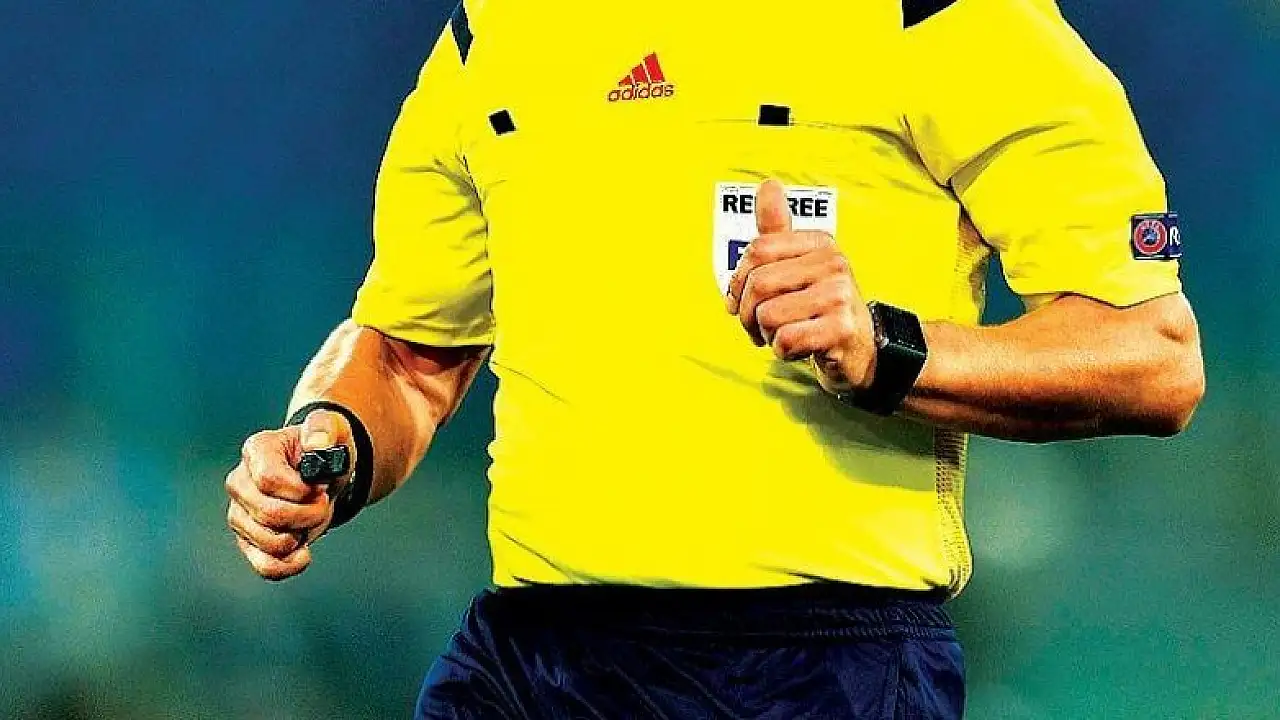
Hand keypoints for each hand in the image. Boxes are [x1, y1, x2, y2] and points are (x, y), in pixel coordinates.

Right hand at [224, 409, 352, 580]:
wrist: (322, 475)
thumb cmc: (324, 450)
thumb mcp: (332, 429)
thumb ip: (324, 429)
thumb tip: (317, 443)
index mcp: (257, 451)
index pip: (269, 479)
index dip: (300, 490)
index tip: (319, 486)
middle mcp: (240, 483)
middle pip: (270, 513)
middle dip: (308, 514)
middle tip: (323, 503)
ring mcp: (240, 514)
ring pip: (269, 542)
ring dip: (302, 536)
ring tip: (311, 518)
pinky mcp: (248, 541)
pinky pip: (264, 565)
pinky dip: (289, 565)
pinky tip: (304, 553)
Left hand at [725, 179, 876, 391]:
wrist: (861, 347)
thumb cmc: (820, 306)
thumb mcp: (798, 264)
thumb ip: (777, 230)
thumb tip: (768, 185)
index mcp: (819, 243)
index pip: (757, 250)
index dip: (737, 281)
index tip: (739, 300)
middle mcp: (833, 263)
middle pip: (758, 285)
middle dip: (747, 314)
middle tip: (758, 326)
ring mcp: (840, 295)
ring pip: (768, 316)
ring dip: (766, 335)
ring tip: (784, 334)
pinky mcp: (841, 329)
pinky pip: (786, 340)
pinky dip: (783, 351)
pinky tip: (800, 348)